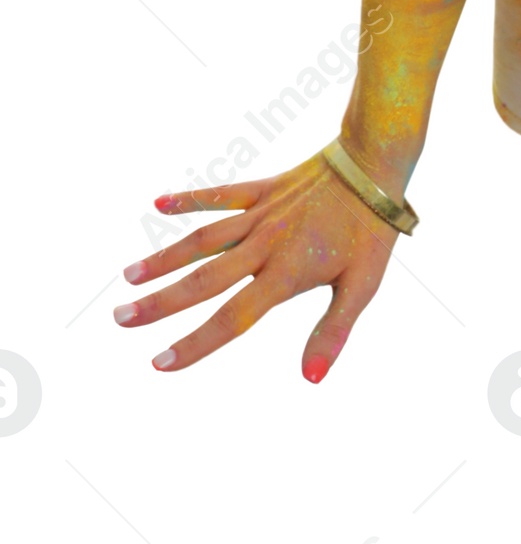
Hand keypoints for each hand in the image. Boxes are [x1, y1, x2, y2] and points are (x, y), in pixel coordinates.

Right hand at [113, 150, 401, 380]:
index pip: (232, 318)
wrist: (376, 163)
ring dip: (164, 258)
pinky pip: (221, 194)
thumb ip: (333, 331)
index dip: (195, 343)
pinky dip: (190, 198)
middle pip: (204, 279)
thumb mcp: (362, 285)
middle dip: (160, 303)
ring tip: (128, 276)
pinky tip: (158, 202)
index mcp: (286, 273)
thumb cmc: (371, 229)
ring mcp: (261, 214)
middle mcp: (265, 244)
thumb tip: (310, 379)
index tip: (158, 363)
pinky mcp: (264, 188)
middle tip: (120, 319)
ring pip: (203, 239)